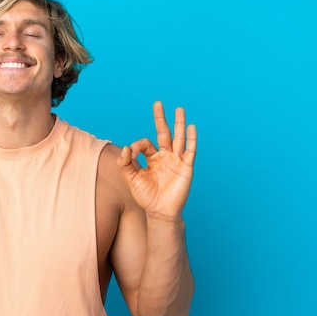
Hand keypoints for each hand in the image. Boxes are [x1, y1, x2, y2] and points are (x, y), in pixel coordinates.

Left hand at [117, 101, 196, 219]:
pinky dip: (191, 139)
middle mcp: (165, 156)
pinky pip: (190, 151)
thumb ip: (125, 163)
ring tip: (179, 109)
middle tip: (157, 104)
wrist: (159, 212)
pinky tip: (191, 127)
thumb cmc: (146, 196)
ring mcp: (176, 161)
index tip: (131, 154)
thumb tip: (126, 147)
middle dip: (160, 119)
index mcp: (152, 158)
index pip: (145, 144)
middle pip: (163, 133)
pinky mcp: (186, 167)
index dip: (136, 146)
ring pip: (178, 138)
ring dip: (179, 124)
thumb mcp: (131, 178)